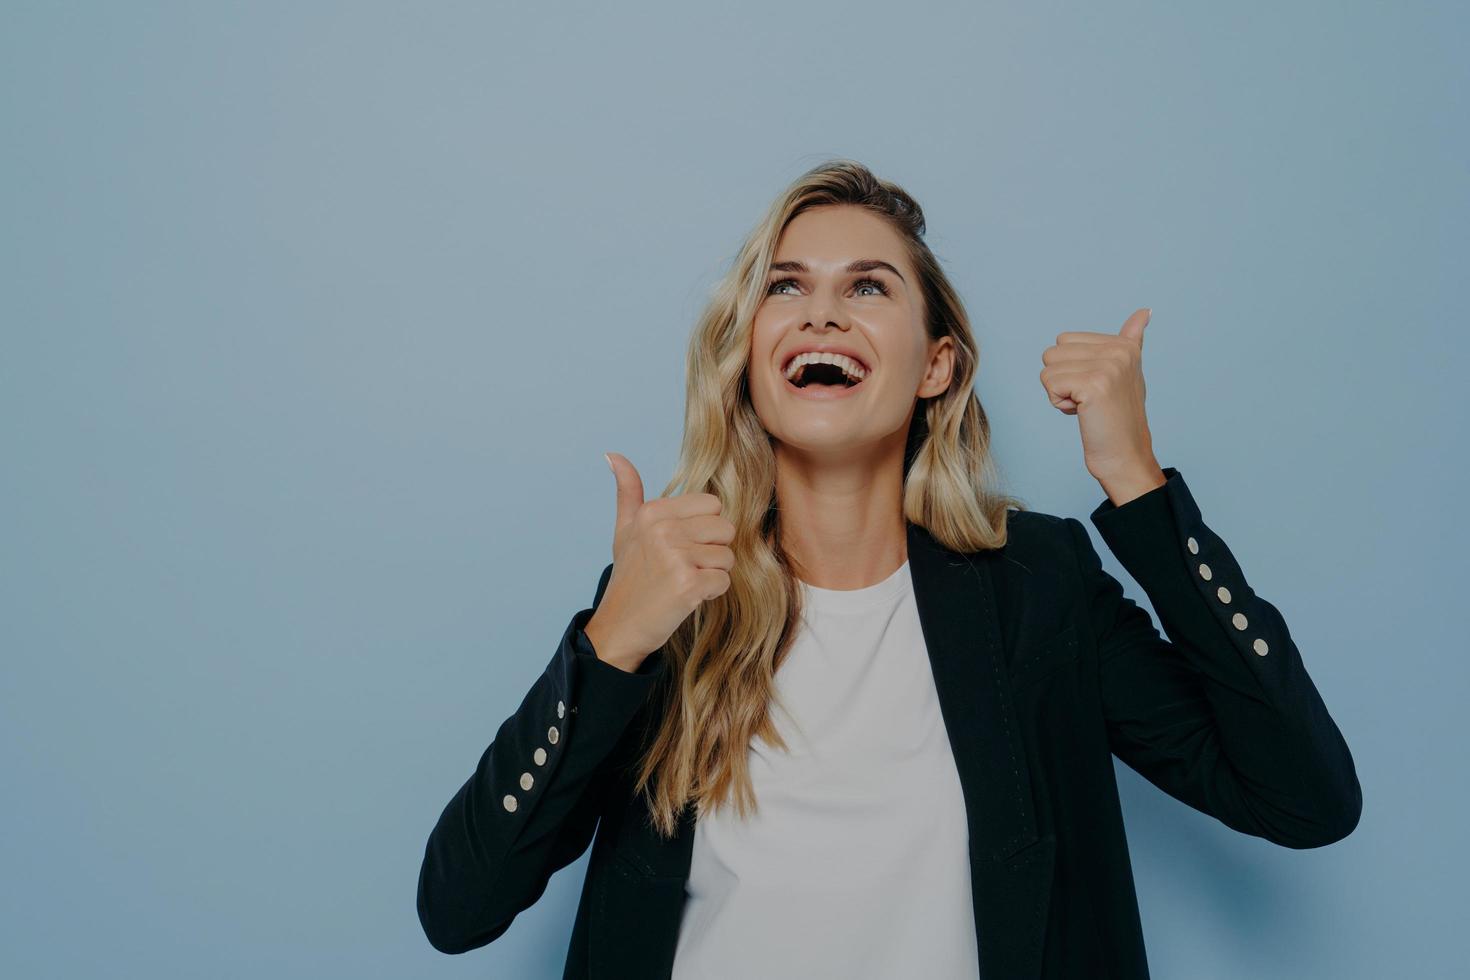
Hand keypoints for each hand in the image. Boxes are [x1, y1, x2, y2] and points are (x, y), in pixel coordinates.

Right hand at [582, 452, 735, 669]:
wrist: (619, 626)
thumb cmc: (629, 577)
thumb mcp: (625, 530)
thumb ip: (628, 491)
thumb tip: (613, 454)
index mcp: (653, 512)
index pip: (712, 504)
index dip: (705, 529)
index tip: (682, 546)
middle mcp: (663, 530)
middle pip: (725, 528)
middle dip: (713, 551)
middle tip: (685, 567)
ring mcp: (676, 557)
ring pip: (727, 556)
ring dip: (712, 574)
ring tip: (684, 582)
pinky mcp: (689, 584)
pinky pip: (724, 580)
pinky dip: (711, 592)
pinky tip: (687, 597)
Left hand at [1040, 307, 1163, 488]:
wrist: (1125, 457)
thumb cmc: (1119, 418)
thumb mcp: (1127, 373)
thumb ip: (1131, 340)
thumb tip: (1145, 310)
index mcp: (1124, 344)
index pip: (1064, 340)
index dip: (1070, 368)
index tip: (1095, 388)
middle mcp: (1119, 351)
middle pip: (1052, 352)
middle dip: (1061, 379)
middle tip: (1088, 400)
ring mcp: (1108, 367)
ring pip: (1048, 368)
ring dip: (1058, 392)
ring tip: (1086, 406)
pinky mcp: (1094, 385)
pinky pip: (1049, 384)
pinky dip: (1058, 403)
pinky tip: (1082, 413)